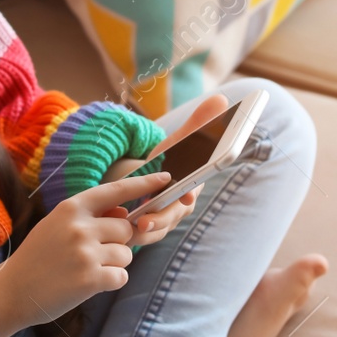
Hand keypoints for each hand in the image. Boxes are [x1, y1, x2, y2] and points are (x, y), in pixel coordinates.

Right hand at [0, 171, 172, 325]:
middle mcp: (80, 226)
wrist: (11, 292)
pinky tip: (87, 284)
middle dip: (118, 242)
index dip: (144, 184)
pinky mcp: (90, 279)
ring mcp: (85, 253)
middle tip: (91, 255)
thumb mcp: (57, 226)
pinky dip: (110, 282)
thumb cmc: (38, 258)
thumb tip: (125, 214)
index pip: (116, 190)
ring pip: (127, 254)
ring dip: (114, 264)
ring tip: (85, 270)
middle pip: (126, 228)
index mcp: (71, 208)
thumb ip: (89, 217)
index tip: (167, 178)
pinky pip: (121, 276)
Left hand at [105, 93, 229, 245]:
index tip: (186, 197)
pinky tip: (115, 224)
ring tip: (130, 225)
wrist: (144, 178)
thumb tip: (221, 99)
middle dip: (161, 219)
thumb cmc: (166, 159)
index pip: (193, 192)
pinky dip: (130, 234)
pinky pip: (141, 237)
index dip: (189, 195)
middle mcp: (181, 207)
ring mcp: (165, 221)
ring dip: (143, 231)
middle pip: (174, 216)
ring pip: (157, 230)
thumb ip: (198, 124)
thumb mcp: (178, 141)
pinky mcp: (148, 231)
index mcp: (192, 186)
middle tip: (145, 220)